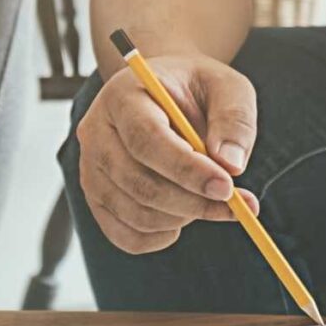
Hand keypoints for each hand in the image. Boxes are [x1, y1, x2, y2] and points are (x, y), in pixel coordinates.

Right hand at [76, 52, 260, 253]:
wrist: (165, 96)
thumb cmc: (197, 90)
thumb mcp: (226, 88)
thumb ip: (234, 120)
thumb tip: (231, 165)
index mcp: (122, 95)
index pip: (145, 139)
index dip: (186, 169)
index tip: (226, 187)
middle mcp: (95, 133)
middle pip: (138, 183)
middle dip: (192, 202)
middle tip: (235, 205)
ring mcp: (90, 170)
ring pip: (135, 214)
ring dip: (183, 217)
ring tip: (209, 199)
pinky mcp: (96, 200)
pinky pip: (127, 237)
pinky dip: (163, 237)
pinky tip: (184, 215)